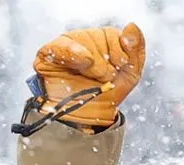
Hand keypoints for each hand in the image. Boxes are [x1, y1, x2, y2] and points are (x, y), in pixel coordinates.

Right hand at [31, 23, 146, 130]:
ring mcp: (65, 47)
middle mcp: (83, 41)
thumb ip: (136, 48)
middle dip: (105, 60)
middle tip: (104, 77)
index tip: (119, 66)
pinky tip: (83, 62)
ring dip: (92, 62)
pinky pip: (58, 46)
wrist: (84, 119)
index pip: (112, 33)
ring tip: (92, 77)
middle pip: (97, 36)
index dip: (119, 50)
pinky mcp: (46, 57)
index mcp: (102, 42)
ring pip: (81, 40)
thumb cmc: (105, 97)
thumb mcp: (130, 74)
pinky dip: (72, 51)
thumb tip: (131, 26)